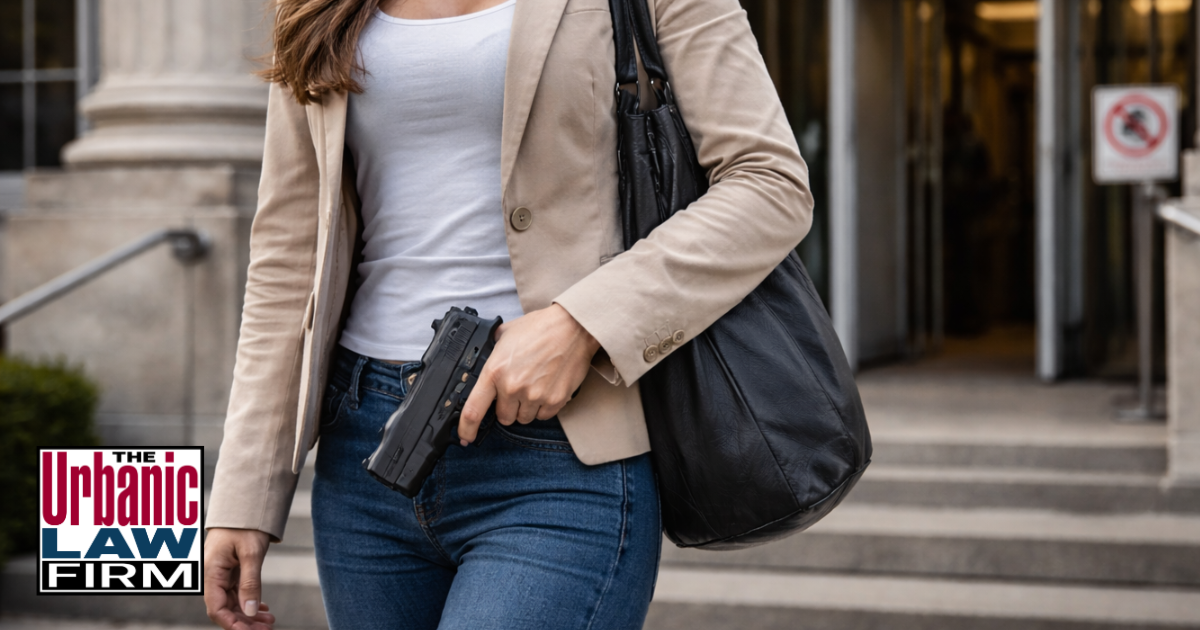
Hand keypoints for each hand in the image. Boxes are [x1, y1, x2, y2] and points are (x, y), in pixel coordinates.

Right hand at [204, 528, 275, 629]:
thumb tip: (249, 611)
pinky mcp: (231, 571)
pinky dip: (250, 602)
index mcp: (212, 573)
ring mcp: (222, 574)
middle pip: (225, 609)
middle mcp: (214, 576)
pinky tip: (263, 610)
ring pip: (233, 603)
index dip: (231, 624)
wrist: (245, 505)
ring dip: (249, 614)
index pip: (216, 608)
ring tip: (269, 622)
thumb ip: (250, 582)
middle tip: (267, 629)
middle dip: (244, 622)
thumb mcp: (250, 553)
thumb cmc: (245, 525)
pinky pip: (238, 593)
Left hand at [458, 304, 599, 442]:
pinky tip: (547, 388)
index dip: (466, 429)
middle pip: (503, 418)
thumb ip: (493, 351)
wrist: (572, 327)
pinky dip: (544, 407)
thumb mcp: (505, 334)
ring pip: (524, 418)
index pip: (473, 410)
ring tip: (535, 385)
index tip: (465, 437)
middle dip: (508, 408)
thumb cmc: (540, 328)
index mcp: (495, 371)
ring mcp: (535, 396)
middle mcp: (513, 387)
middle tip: (517, 391)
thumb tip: (485, 357)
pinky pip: (543, 416)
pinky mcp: (555, 400)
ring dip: (526, 408)